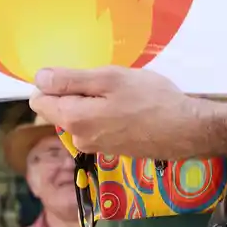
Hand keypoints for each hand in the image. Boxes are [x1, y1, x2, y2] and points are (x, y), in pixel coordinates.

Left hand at [29, 65, 226, 162]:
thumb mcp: (109, 79)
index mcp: (72, 119)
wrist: (186, 130)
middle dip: (76, 93)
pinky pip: (97, 127)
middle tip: (108, 84)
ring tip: (122, 97)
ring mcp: (95, 147)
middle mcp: (78, 138)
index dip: (55, 83)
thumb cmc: (151, 99)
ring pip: (80, 117)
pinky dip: (106, 115)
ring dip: (93, 104)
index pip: (40, 100)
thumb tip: (39, 79)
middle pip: (59, 109)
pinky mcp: (111, 150)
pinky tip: (130, 110)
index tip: (81, 75)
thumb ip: (70, 80)